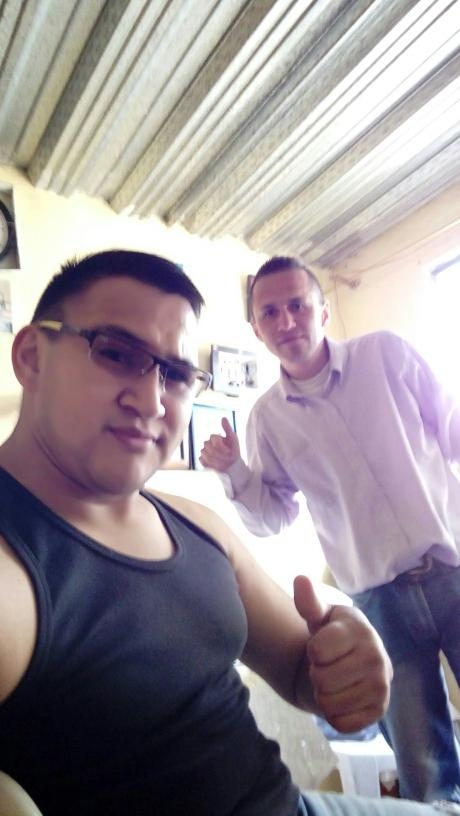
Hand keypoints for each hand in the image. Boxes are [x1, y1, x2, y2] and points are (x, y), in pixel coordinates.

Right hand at [199, 417, 240, 471]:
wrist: (233, 464)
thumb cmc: (233, 450)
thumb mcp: (233, 438)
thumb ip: (228, 428)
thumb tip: (223, 418)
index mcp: (214, 437)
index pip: (213, 438)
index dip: (221, 446)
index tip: (229, 451)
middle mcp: (207, 444)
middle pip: (207, 446)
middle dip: (219, 453)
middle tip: (227, 457)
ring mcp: (204, 452)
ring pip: (204, 454)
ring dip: (216, 459)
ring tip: (223, 461)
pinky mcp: (203, 460)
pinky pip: (202, 460)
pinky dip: (210, 463)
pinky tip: (217, 464)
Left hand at [294, 575, 391, 732]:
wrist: (353, 663)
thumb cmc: (331, 635)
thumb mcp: (319, 617)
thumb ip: (308, 603)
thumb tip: (300, 580)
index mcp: (360, 630)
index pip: (316, 651)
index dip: (312, 651)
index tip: (323, 647)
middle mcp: (376, 657)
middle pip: (321, 680)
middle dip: (317, 675)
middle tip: (328, 666)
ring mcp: (381, 686)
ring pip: (329, 704)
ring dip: (324, 696)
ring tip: (335, 681)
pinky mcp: (380, 711)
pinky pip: (341, 723)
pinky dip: (335, 715)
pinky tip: (343, 699)